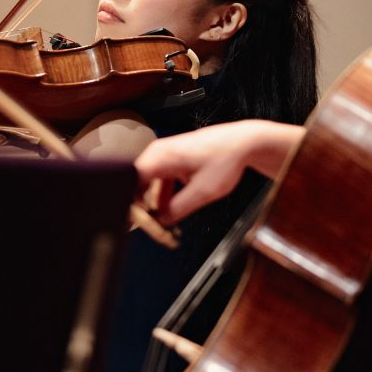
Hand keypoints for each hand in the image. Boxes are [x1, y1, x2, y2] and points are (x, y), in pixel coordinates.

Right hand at [135, 120, 303, 224]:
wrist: (243, 143)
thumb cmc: (225, 159)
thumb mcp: (203, 192)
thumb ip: (178, 209)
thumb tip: (161, 222)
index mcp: (159, 157)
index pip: (128, 184)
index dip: (130, 206)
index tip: (138, 223)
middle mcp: (157, 153)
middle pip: (135, 186)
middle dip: (144, 209)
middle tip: (155, 229)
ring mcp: (164, 156)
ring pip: (148, 186)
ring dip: (155, 205)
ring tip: (167, 224)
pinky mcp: (172, 161)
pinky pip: (159, 182)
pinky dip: (164, 197)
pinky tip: (174, 210)